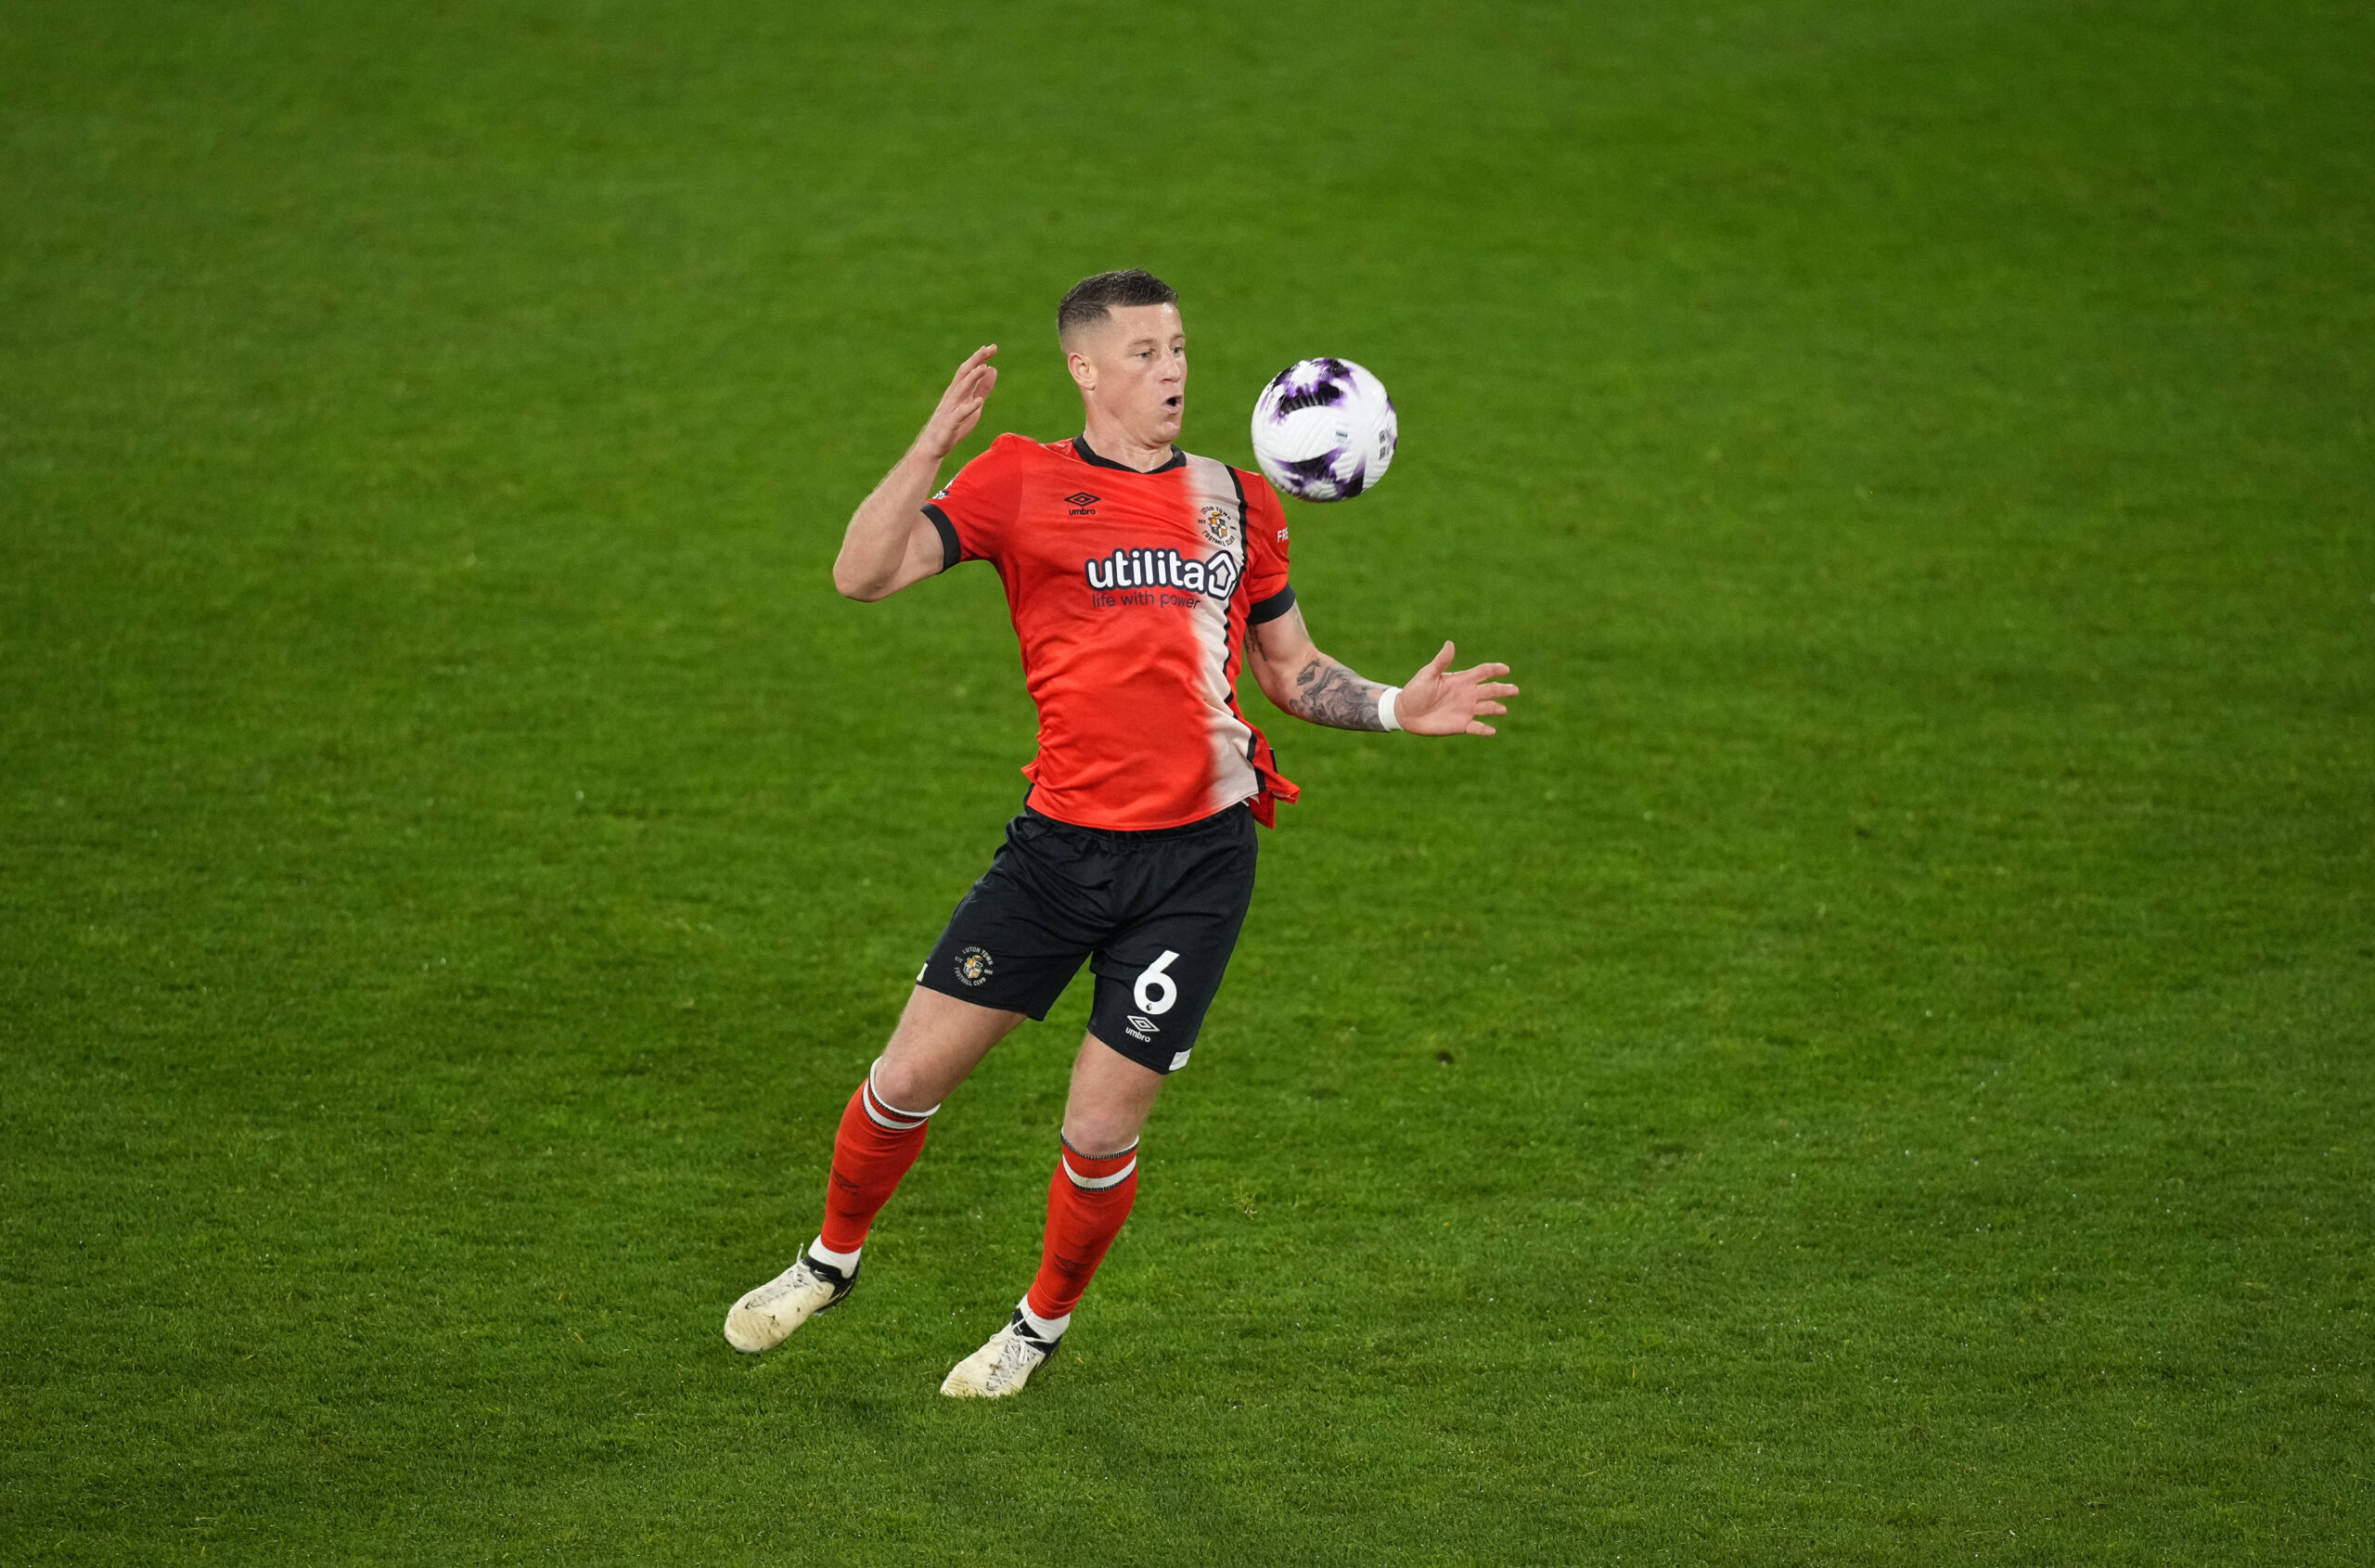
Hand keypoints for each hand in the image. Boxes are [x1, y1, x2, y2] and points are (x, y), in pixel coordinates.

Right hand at [916, 345, 998, 460]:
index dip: (979, 358)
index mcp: (958, 390)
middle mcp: (953, 395)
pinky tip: (978, 402)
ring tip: (983, 368)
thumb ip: (982, 388)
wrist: (934, 445)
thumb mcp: (973, 404)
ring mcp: (950, 408)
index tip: (992, 347)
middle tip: (988, 349)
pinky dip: (969, 407)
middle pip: (963, 374)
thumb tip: (992, 369)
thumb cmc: (954, 425)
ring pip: (960, 389)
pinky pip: (960, 414)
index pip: (969, 370)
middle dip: (975, 360)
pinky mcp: (950, 423)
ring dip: (972, 378)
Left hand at [1397, 641, 1517, 735]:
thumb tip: (1450, 643)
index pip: (1483, 672)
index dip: (1495, 670)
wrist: (1406, 713)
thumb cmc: (1415, 690)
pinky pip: (1477, 727)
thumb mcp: (1428, 674)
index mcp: (1462, 680)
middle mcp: (1468, 694)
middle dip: (1503, 689)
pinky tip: (1492, 730)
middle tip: (1515, 690)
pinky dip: (1484, 729)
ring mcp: (1466, 710)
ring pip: (1487, 708)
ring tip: (1502, 710)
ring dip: (1496, 708)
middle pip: (1491, 690)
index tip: (1506, 669)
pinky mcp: (1462, 725)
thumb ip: (1441, 662)